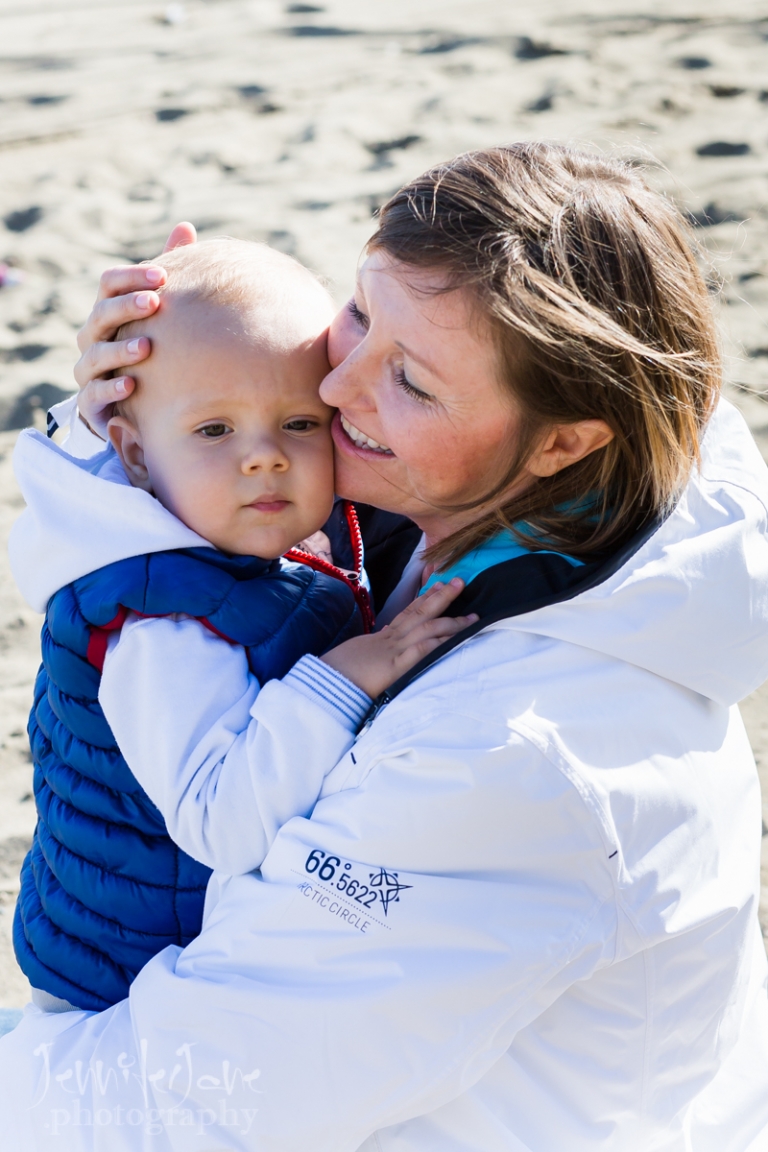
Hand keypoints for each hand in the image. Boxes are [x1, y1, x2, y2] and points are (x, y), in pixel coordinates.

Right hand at [73, 222, 196, 435]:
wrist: (131, 403)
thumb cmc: (146, 347)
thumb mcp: (156, 310)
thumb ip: (166, 274)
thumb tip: (185, 226)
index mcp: (107, 311)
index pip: (109, 284)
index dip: (132, 277)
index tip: (162, 276)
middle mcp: (92, 337)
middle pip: (101, 314)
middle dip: (127, 307)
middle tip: (155, 302)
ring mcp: (89, 370)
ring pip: (95, 355)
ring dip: (120, 350)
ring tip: (147, 347)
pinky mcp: (90, 402)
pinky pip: (93, 395)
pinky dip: (110, 389)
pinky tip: (132, 386)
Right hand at [321, 578, 477, 698]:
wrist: (324, 684)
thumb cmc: (338, 673)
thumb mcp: (359, 655)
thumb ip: (375, 646)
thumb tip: (385, 637)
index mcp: (382, 637)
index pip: (408, 612)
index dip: (426, 598)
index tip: (441, 586)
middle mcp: (391, 639)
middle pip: (420, 612)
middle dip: (442, 597)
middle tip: (461, 583)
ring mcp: (393, 651)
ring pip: (426, 628)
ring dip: (452, 621)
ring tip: (472, 616)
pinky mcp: (395, 667)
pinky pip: (420, 651)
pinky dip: (438, 643)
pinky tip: (455, 638)